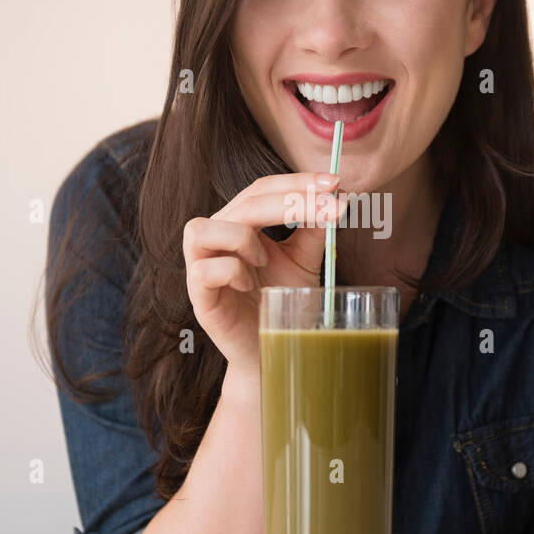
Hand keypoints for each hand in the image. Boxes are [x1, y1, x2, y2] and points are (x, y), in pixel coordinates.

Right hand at [183, 172, 345, 381]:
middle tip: (329, 206)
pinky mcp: (198, 298)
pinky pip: (203, 271)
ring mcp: (202, 268)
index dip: (295, 182)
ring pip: (200, 229)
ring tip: (265, 260)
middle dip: (288, 199)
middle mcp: (217, 240)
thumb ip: (313, 231)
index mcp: (240, 225)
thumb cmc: (281, 304)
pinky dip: (232, 272)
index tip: (335, 183)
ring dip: (242, 236)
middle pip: (242, 202)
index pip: (261, 189)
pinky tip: (251, 285)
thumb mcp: (303, 262)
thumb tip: (335, 198)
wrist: (272, 352)